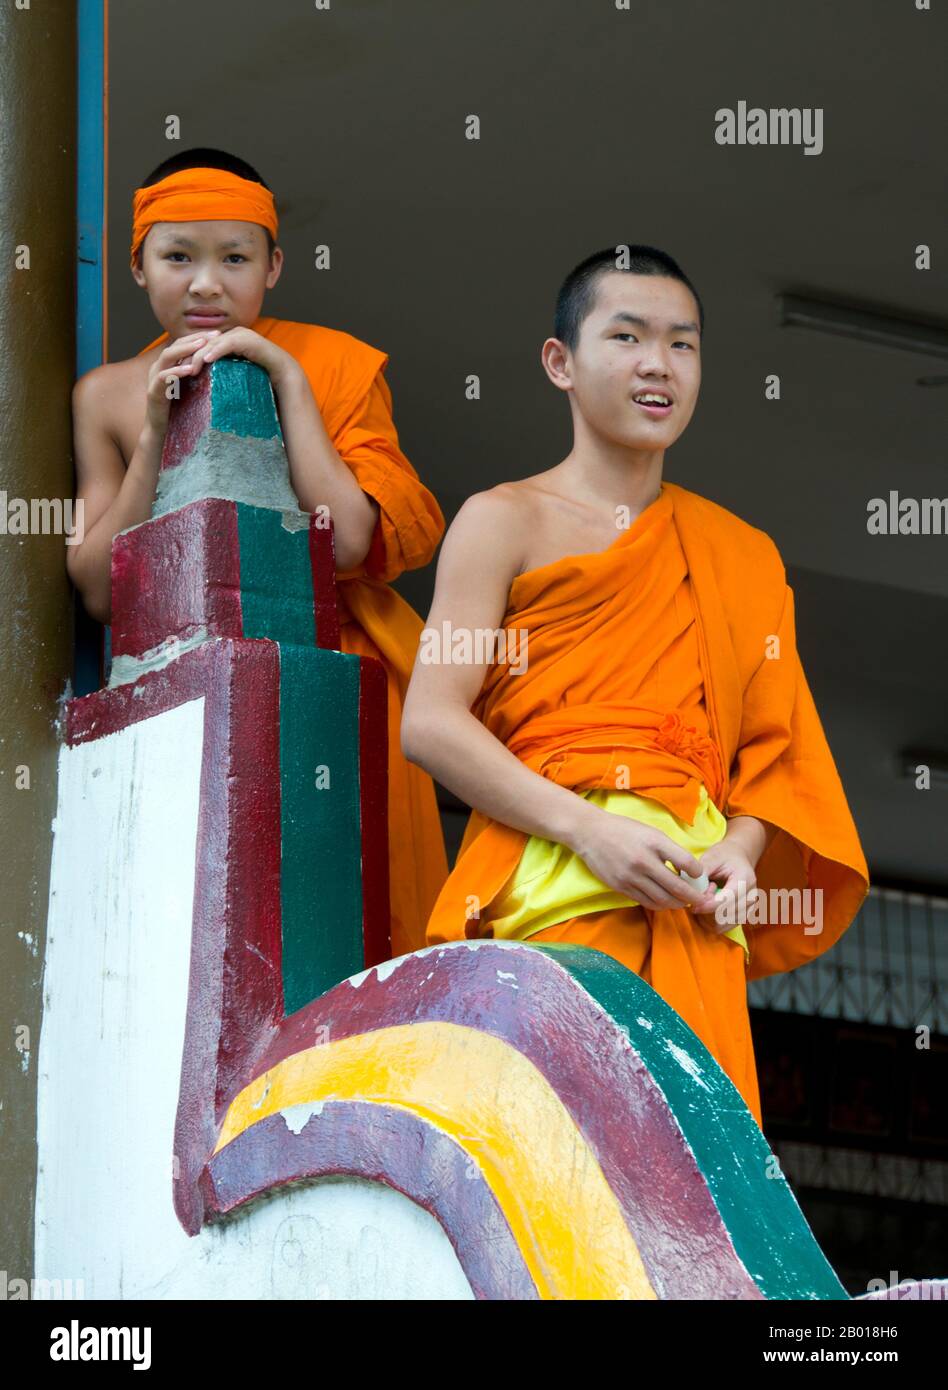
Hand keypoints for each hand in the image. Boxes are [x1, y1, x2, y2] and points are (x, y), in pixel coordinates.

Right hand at [145, 332, 222, 436]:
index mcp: (168, 365)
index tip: (218, 334)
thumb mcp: (191, 389)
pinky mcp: (153, 392)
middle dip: (195, 339)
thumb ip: (199, 377)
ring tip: (201, 346)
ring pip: (167, 356)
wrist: (162, 431)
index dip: (199, 337)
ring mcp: (154, 379)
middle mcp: (159, 368)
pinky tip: (189, 369)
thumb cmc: (179, 411)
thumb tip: (222, 368)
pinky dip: (176, 371)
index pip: (182, 343)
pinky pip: (163, 377)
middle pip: (175, 344)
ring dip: (185, 349)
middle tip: (213, 336)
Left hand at [186, 326, 298, 386]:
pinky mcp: (247, 339)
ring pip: (213, 343)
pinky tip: (206, 361)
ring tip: (190, 368)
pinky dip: (216, 351)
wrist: (282, 374)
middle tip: (179, 370)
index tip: (178, 370)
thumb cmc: (260, 377)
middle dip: (190, 356)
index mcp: (226, 341)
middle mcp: (231, 334)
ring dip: (200, 355)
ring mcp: (239, 334)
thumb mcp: (234, 374)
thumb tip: (204, 385)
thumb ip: (221, 373)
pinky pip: (228, 344)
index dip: (190, 357)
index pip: (203, 346)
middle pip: (205, 343)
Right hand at [570, 805, 722, 912]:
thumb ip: (669, 850)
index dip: (698, 873)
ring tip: (683, 902)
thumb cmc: (624, 830)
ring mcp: (631, 876)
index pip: (686, 862)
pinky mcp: (621, 887)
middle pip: (677, 887)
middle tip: (700, 899)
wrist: (591, 833)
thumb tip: (688, 869)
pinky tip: (664, 901)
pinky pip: (646, 902)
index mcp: (655, 842)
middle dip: (693, 897)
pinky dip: (659, 904)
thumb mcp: (651, 832)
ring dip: (676, 903)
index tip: (700, 876)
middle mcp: (644, 861)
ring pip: (662, 899)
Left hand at [693, 837, 756, 936]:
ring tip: (706, 899)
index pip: (725, 901)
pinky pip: (725, 927)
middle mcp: (751, 896)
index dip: (706, 906)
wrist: (739, 857)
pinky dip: (712, 921)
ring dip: (708, 917)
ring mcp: (750, 907)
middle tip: (701, 895)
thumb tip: (691, 889)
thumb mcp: (712, 857)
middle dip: (706, 910)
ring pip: (723, 925)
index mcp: (745, 880)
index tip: (692, 904)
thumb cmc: (724, 855)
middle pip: (724, 916)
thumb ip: (702, 872)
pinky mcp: (745, 915)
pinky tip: (709, 908)